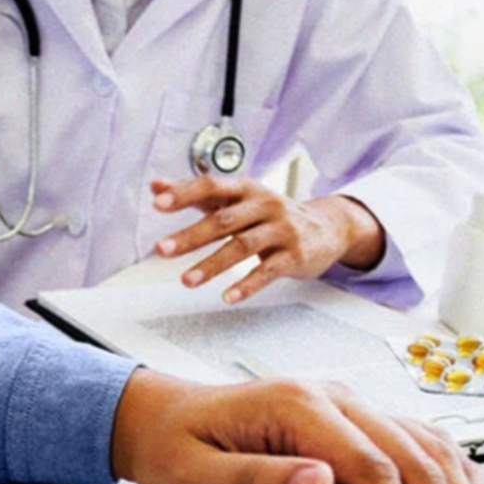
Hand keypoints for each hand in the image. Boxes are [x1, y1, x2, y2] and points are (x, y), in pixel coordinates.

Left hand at [112, 370, 483, 483]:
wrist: (164, 420)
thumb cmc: (175, 451)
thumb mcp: (195, 477)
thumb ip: (256, 481)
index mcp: (297, 406)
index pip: (373, 472)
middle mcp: (334, 397)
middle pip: (415, 465)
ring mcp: (351, 406)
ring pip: (430, 454)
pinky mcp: (358, 422)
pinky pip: (423, 447)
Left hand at [150, 177, 385, 303]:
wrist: (327, 227)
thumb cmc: (270, 213)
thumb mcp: (237, 199)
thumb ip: (197, 194)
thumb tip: (156, 187)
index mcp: (246, 189)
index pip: (212, 186)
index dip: (185, 193)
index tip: (158, 203)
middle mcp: (264, 205)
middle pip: (223, 220)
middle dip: (190, 236)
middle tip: (161, 249)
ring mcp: (281, 230)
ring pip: (243, 247)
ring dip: (212, 265)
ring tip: (186, 281)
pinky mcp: (294, 256)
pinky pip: (268, 271)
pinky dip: (247, 285)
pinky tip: (228, 297)